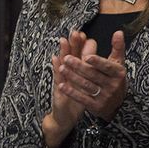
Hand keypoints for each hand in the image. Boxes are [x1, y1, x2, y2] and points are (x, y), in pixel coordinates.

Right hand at [43, 31, 87, 147]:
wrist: (66, 116)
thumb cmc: (77, 98)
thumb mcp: (86, 85)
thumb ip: (90, 71)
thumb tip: (93, 57)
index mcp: (77, 72)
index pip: (79, 55)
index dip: (81, 45)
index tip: (83, 34)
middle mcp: (68, 74)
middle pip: (70, 56)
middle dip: (73, 44)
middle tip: (75, 32)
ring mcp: (62, 80)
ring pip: (63, 63)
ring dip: (63, 51)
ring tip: (63, 40)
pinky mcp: (58, 88)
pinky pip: (57, 77)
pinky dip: (56, 68)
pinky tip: (54, 59)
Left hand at [58, 30, 126, 121]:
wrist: (116, 105)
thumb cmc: (114, 78)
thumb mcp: (118, 64)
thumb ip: (117, 48)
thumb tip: (118, 31)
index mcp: (119, 73)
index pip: (107, 66)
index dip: (97, 61)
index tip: (86, 56)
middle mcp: (113, 86)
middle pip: (93, 75)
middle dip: (79, 66)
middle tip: (66, 58)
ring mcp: (105, 97)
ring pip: (86, 85)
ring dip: (73, 77)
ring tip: (61, 68)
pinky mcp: (96, 107)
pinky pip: (82, 98)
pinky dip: (71, 92)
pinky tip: (61, 85)